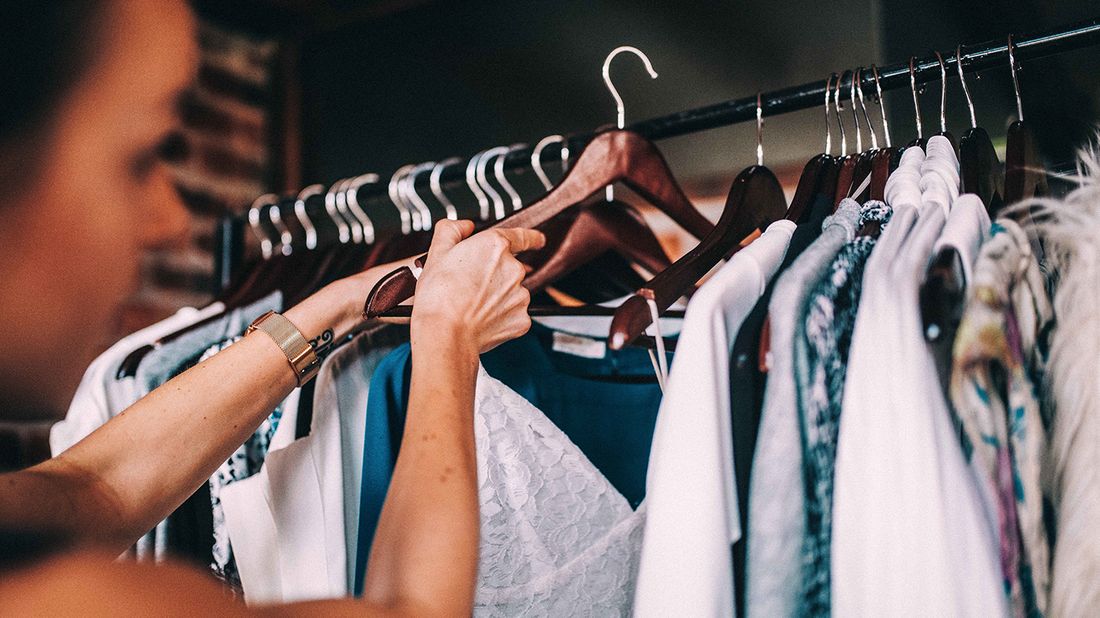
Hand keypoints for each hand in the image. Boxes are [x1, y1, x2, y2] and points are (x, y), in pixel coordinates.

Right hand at [411, 220, 544, 354]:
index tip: (538, 240)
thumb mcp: (437, 252)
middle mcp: (513, 269)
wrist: (444, 334)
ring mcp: (520, 295)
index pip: (522, 236)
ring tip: (472, 306)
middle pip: (510, 269)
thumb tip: (464, 226)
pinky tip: (482, 320)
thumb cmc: (438, 296)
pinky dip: (500, 317)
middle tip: (470, 288)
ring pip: (512, 293)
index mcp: (495, 246)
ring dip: (497, 297)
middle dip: (494, 277)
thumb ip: (452, 230)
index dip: (531, 237)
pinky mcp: (522, 319)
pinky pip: (513, 315)